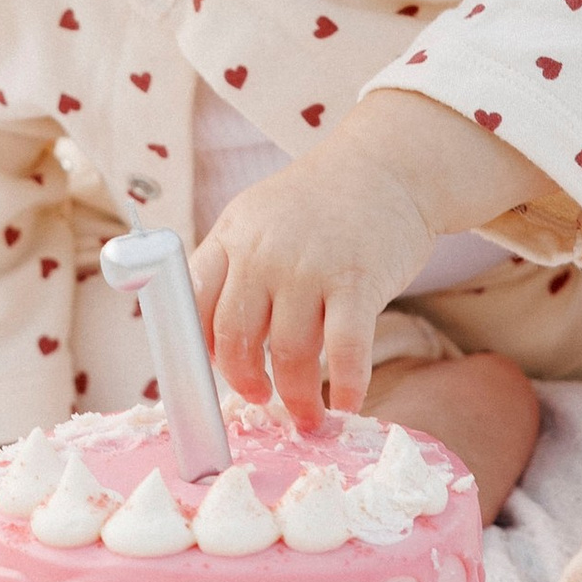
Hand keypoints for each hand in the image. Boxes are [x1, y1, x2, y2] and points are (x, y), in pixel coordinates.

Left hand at [190, 91, 544, 424]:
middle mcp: (263, 252)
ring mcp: (310, 267)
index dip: (200, 350)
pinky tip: (348, 403)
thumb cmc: (318, 204)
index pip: (193, 303)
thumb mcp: (258, 218)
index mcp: (231, 236)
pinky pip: (346, 350)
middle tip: (262, 401)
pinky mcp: (358, 282)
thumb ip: (232, 268)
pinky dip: (346, 386)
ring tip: (308, 416)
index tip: (215, 377)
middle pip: (236, 337)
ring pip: (290, 353)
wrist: (387, 166)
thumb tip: (213, 343)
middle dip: (247, 383)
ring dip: (298, 397)